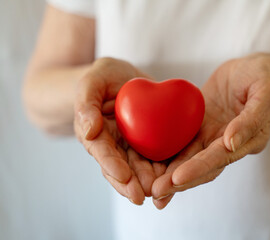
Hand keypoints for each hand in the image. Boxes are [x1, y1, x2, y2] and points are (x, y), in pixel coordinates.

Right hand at [74, 57, 166, 204]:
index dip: (112, 166)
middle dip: (131, 184)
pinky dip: (163, 168)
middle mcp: (113, 145)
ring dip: (148, 181)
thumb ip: (86, 104)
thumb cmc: (103, 77)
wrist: (124, 78)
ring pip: (139, 168)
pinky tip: (173, 177)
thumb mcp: (92, 81)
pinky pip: (156, 157)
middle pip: (121, 168)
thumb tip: (88, 131)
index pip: (102, 152)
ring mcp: (131, 146)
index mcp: (96, 133)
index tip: (124, 177)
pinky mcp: (148, 142)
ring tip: (160, 192)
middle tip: (142, 196)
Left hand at [151, 53, 269, 208]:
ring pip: (190, 159)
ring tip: (151, 189)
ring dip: (171, 175)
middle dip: (180, 181)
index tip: (177, 178)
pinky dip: (168, 156)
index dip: (199, 168)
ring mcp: (213, 136)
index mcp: (248, 140)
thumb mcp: (265, 92)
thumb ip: (251, 119)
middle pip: (203, 166)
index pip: (220, 157)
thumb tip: (231, 143)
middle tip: (157, 192)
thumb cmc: (263, 76)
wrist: (252, 68)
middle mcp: (229, 144)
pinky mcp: (200, 127)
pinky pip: (183, 142)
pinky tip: (150, 166)